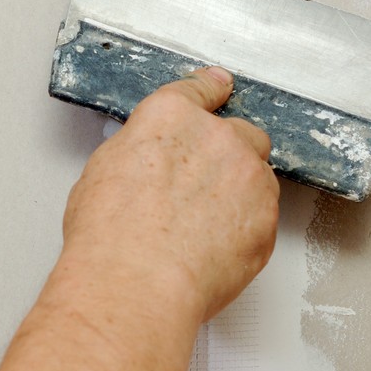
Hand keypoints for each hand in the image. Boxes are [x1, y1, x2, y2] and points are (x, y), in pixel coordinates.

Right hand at [61, 67, 279, 320]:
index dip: (210, 90)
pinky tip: (214, 248)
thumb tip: (148, 164)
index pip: (200, 90)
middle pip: (241, 133)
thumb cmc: (110, 236)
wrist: (135, 282)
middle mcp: (216, 137)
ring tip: (203, 228)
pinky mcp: (266, 218)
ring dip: (239, 193)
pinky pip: (263, 216)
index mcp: (170, 117)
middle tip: (200, 188)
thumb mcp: (103, 173)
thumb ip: (141, 153)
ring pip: (257, 176)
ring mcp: (247, 176)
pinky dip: (247, 229)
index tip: (219, 87)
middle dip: (227, 154)